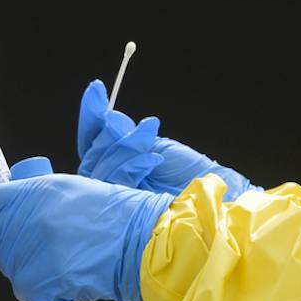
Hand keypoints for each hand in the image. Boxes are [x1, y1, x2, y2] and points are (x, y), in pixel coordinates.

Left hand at [0, 156, 173, 300]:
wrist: (140, 241)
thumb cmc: (116, 216)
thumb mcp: (71, 189)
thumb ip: (37, 198)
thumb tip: (17, 213)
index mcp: (33, 190)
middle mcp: (25, 218)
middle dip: (13, 244)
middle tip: (42, 248)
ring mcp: (28, 250)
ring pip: (11, 266)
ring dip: (32, 269)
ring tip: (65, 261)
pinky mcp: (35, 280)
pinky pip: (26, 290)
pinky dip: (44, 290)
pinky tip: (67, 279)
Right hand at [74, 80, 254, 199]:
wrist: (208, 194)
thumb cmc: (187, 173)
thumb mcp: (156, 145)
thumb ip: (128, 135)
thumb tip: (109, 118)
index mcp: (118, 162)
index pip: (93, 139)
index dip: (91, 115)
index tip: (96, 89)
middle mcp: (112, 180)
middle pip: (93, 154)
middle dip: (106, 133)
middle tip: (117, 119)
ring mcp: (116, 197)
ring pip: (102, 168)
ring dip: (125, 147)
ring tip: (147, 135)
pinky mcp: (124, 211)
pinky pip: (117, 184)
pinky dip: (133, 166)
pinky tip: (152, 158)